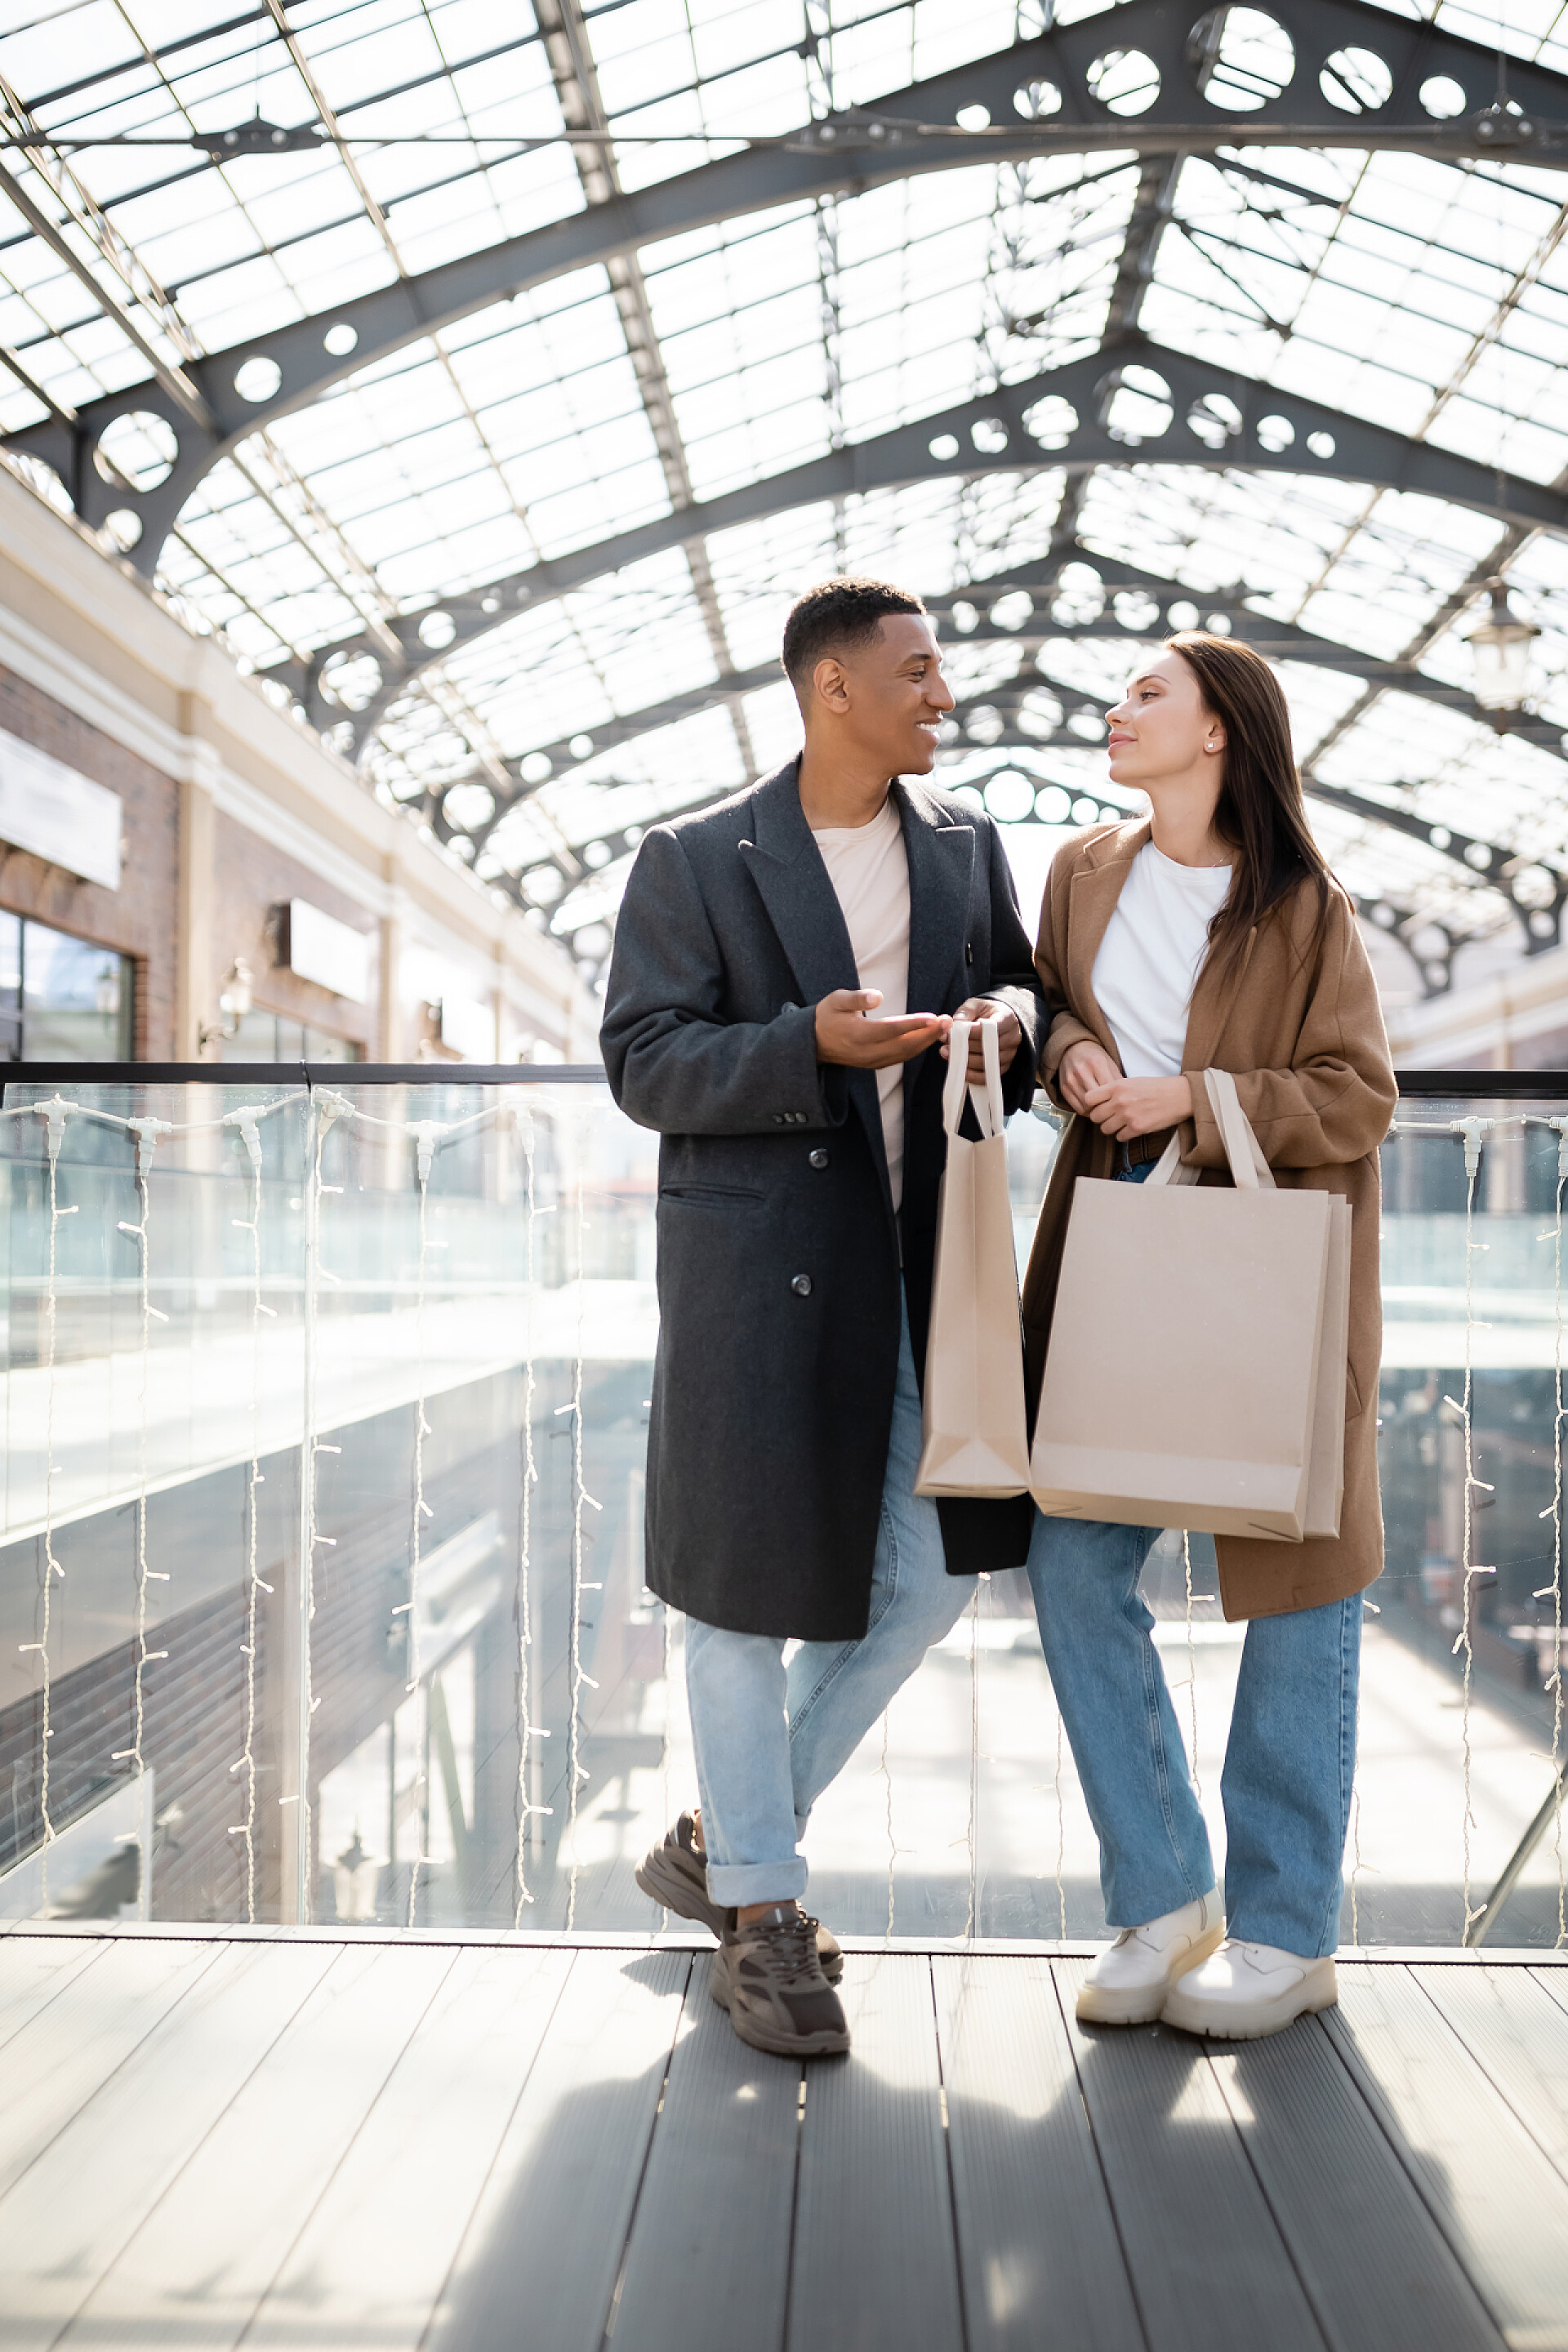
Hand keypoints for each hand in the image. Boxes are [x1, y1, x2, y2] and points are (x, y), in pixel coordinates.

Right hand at [815, 989, 948, 1069]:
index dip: (914, 1024)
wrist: (814, 1043)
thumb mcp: (835, 1000)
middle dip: (928, 1033)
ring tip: (943, 1029)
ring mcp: (872, 1061)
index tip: (933, 1017)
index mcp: (858, 1034)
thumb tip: (877, 996)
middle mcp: (867, 1051)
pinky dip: (916, 1049)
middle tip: (947, 1021)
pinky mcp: (875, 1064)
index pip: (892, 1029)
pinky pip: (900, 1058)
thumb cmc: (827, 1017)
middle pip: (904, 1045)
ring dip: (926, 1042)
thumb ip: (856, 998)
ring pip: (905, 1054)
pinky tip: (927, 1038)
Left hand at [939, 997, 1020, 1078]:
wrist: (999, 1020)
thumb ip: (966, 1011)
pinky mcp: (1003, 1067)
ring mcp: (1009, 1054)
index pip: (991, 1029)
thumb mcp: (976, 1004)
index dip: (971, 1033)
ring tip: (947, 1054)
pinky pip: (988, 1076)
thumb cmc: (986, 1012)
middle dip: (964, 1048)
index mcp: (1007, 1019)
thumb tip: (956, 1023)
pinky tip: (960, 1070)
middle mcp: (1012, 1038)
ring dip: (965, 1061)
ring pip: (987, 1063)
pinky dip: (973, 1076)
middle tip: (945, 1045)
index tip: (952, 1033)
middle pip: (988, 1048)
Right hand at [1057, 1037, 1120, 1114]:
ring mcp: (1071, 1080)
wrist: (1073, 1048)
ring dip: (1096, 1111)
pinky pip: (1077, 1108)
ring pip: (1086, 1107)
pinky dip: (1086, 1111)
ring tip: (1102, 1107)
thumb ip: (1117, 1080)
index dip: (1115, 1099)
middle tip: (1111, 1108)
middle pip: (1096, 1100)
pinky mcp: (1064, 1088)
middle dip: (1105, 1107)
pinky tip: (1092, 1107)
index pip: (1108, 1090)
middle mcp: (1081, 1071)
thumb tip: (1124, 1098)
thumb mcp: (1109, 1063)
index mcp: (1096, 1063)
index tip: (1119, 1102)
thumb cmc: (1094, 1057)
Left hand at [1079, 1071, 1194, 1140]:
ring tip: (1122, 1123)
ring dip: (1112, 1128)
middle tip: (1111, 1116)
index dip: (1092, 1104)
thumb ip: (1114, 1090)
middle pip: (1095, 1117)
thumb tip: (1098, 1101)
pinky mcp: (1137, 1128)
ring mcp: (1128, 1115)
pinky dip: (1124, 1135)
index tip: (1098, 1106)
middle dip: (1102, 1118)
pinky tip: (1131, 1128)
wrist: (1180, 1095)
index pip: (1088, 1098)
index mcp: (1117, 1086)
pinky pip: (1120, 1137)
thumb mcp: (1132, 1081)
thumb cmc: (1157, 1087)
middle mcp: (1119, 1101)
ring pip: (1105, 1129)